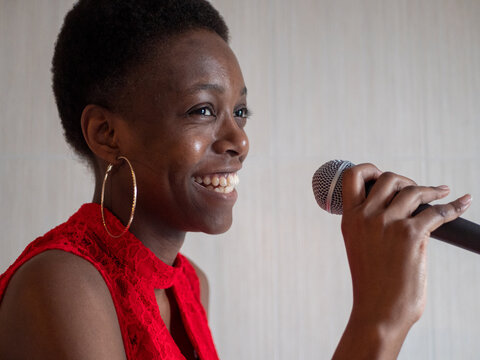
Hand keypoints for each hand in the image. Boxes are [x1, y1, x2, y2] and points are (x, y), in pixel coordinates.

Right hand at [333, 163, 471, 358]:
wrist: (379, 311)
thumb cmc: (372, 283)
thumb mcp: (360, 246)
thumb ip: (369, 223)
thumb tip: (397, 205)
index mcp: (349, 219)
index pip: (352, 176)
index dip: (369, 168)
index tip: (382, 175)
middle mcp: (365, 217)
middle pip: (388, 177)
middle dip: (405, 180)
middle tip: (415, 191)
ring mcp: (387, 224)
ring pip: (413, 190)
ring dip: (431, 190)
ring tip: (441, 193)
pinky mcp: (410, 235)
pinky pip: (437, 212)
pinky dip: (454, 206)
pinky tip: (462, 203)